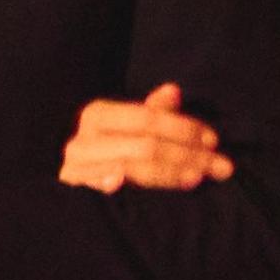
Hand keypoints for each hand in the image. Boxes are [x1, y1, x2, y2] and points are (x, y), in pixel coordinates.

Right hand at [59, 80, 231, 194]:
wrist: (59, 180)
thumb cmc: (102, 152)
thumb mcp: (126, 129)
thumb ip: (151, 112)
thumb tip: (174, 91)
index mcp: (99, 114)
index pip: (148, 118)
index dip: (183, 128)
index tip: (213, 140)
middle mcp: (85, 137)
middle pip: (146, 144)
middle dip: (188, 156)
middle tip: (220, 166)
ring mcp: (77, 164)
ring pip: (131, 166)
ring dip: (168, 173)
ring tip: (198, 177)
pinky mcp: (72, 189)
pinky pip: (95, 186)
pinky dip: (109, 182)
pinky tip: (121, 184)